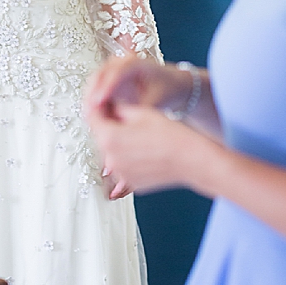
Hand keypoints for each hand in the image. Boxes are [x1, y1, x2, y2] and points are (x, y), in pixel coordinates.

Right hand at [84, 53, 179, 118]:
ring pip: (97, 79)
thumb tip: (126, 120)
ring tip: (87, 114)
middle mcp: (122, 61)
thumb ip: (142, 108)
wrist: (173, 83)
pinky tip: (91, 112)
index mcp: (135, 63)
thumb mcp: (158, 99)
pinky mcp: (112, 78)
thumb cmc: (168, 88)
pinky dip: (93, 97)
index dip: (106, 87)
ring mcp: (115, 68)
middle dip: (93, 91)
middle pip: (101, 73)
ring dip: (90, 95)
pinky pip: (98, 85)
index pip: (116, 72)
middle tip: (88, 111)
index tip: (98, 102)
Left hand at [88, 102, 211, 195]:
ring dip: (118, 141)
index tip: (101, 101)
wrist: (191, 159)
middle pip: (102, 136)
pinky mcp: (132, 183)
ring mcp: (121, 174)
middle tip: (121, 113)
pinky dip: (129, 156)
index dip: (97, 106)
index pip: (93, 118)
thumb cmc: (169, 134)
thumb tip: (108, 108)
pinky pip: (124, 165)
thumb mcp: (141, 113)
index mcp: (110, 138)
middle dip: (108, 124)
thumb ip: (118, 110)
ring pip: (113, 151)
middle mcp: (111, 159)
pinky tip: (145, 148)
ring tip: (138, 132)